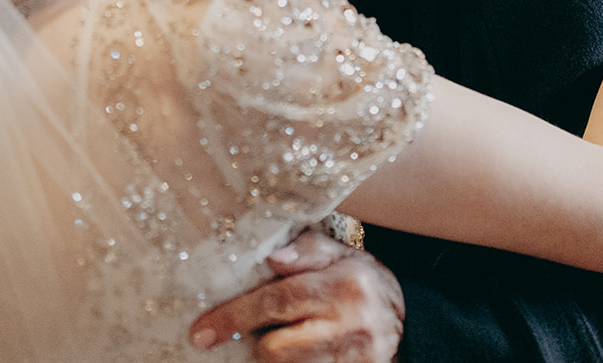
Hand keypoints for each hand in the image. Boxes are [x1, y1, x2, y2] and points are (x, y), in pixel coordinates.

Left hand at [188, 229, 402, 361]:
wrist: (402, 318)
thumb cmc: (358, 279)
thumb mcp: (337, 253)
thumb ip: (306, 249)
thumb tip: (272, 257)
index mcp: (344, 286)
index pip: (278, 302)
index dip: (234, 318)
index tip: (200, 333)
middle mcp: (353, 326)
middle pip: (277, 349)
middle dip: (254, 343)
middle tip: (243, 334)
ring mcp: (357, 359)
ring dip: (272, 358)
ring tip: (278, 339)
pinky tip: (292, 353)